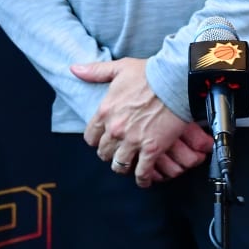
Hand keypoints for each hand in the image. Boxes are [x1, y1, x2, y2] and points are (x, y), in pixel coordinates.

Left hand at [73, 57, 212, 187]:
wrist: (174, 81)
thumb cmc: (148, 73)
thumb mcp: (118, 68)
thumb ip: (95, 72)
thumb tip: (74, 68)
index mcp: (105, 111)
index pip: (90, 136)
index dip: (96, 140)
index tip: (102, 141)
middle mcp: (115, 129)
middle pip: (104, 152)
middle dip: (109, 154)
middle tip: (117, 153)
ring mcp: (133, 141)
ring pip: (120, 165)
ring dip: (123, 167)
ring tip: (128, 166)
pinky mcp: (152, 150)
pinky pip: (142, 172)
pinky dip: (142, 179)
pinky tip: (144, 179)